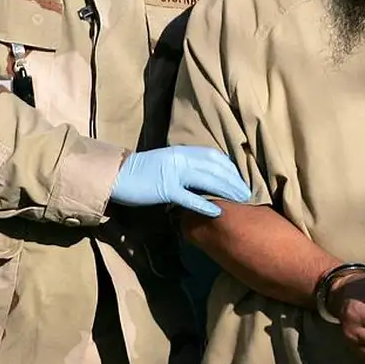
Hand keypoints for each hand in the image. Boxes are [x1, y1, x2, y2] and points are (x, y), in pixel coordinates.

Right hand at [109, 145, 250, 217]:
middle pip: (215, 168)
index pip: (214, 156)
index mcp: (182, 151)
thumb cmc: (142, 171)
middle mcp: (180, 158)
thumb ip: (186, 166)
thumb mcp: (167, 162)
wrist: (117, 175)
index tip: (241, 179)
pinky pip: (189, 197)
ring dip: (226, 191)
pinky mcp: (164, 189)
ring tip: (240, 201)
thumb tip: (205, 175)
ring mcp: (173, 173)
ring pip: (207, 181)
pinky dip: (205, 204)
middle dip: (234, 181)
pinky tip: (218, 212)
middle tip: (248, 194)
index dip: (231, 168)